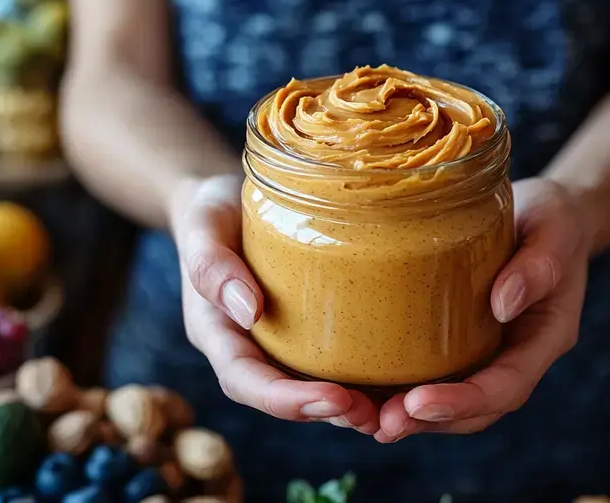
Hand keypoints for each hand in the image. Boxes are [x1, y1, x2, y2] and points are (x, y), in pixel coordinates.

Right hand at [171, 175, 380, 433]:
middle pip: (285, 396)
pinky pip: (337, 357)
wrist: (228, 196)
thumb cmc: (213, 209)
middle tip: (371, 414)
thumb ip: (212, 265)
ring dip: (353, 405)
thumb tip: (248, 311)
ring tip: (394, 409)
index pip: (246, 381)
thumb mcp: (203, 225)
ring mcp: (282, 341)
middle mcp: (251, 347)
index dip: (286, 400)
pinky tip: (406, 376)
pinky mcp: (312, 327)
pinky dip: (367, 376)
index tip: (332, 398)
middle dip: (327, 411)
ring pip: (314, 386)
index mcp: (219, 332)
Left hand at [373, 177, 595, 441]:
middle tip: (381, 423)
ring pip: (446, 404)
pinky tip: (357, 390)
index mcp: (542, 341)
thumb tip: (502, 304)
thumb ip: (535, 268)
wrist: (544, 215)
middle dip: (426, 421)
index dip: (463, 402)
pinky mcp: (455, 341)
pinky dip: (393, 390)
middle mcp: (511, 358)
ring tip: (360, 416)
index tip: (420, 402)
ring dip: (403, 416)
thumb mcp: (553, 233)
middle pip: (472, 411)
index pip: (506, 388)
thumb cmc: (552, 221)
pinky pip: (427, 375)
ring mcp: (483, 354)